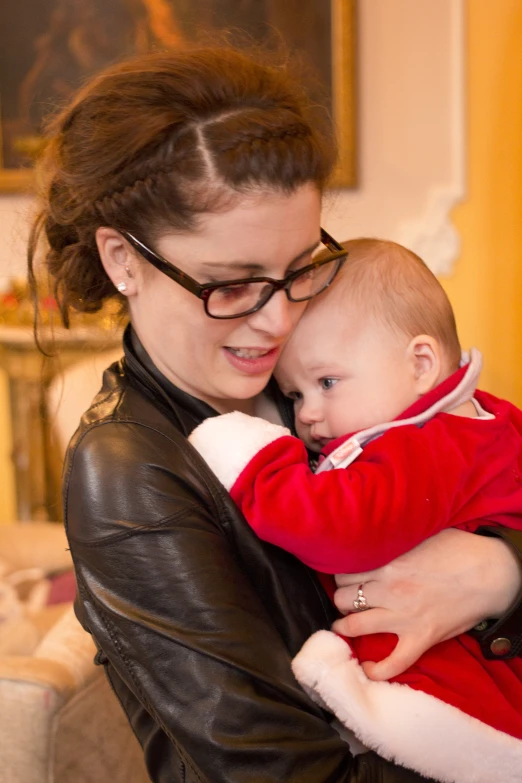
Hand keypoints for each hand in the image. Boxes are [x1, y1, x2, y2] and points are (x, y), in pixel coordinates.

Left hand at [332, 528, 521, 680]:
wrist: (491, 573)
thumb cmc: (458, 549)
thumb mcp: (419, 535)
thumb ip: (394, 541)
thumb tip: (376, 537)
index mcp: (388, 564)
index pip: (345, 573)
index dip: (341, 575)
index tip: (345, 576)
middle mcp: (390, 591)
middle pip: (343, 598)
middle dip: (340, 598)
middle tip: (345, 598)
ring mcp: (404, 617)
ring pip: (356, 625)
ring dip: (345, 626)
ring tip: (343, 625)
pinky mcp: (421, 638)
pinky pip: (394, 662)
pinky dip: (378, 669)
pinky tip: (367, 667)